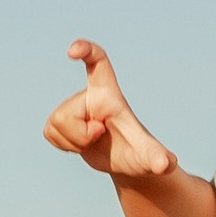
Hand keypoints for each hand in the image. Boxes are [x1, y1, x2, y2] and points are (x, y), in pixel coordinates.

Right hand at [43, 39, 175, 181]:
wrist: (129, 162)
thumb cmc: (140, 154)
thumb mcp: (148, 158)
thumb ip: (157, 158)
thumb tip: (166, 165)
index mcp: (109, 94)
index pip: (98, 62)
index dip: (85, 51)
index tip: (73, 51)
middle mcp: (89, 95)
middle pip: (67, 113)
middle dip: (81, 136)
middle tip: (101, 136)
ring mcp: (73, 107)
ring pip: (56, 124)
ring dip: (73, 143)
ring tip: (93, 141)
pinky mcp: (61, 121)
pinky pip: (49, 133)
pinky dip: (64, 146)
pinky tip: (81, 145)